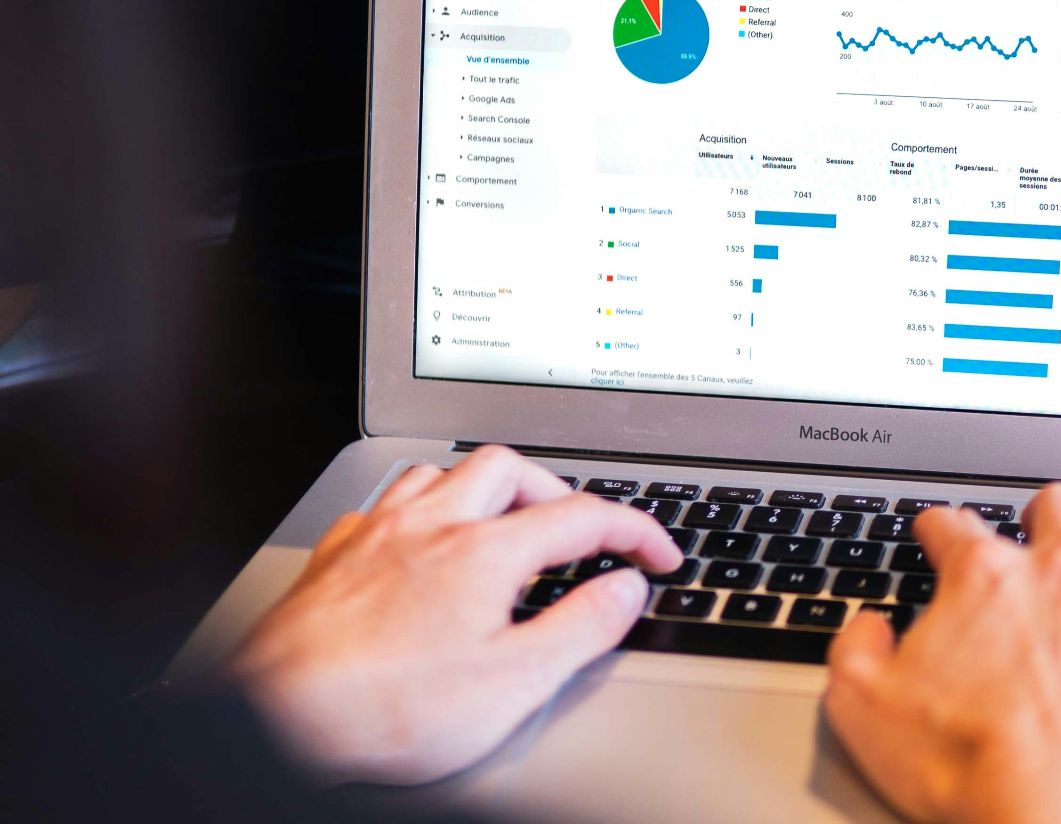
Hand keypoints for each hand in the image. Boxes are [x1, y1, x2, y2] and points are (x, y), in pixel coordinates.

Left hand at [226, 445, 681, 783]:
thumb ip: (580, 627)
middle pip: (508, 468)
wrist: (276, 720)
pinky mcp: (334, 557)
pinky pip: (385, 505)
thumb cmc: (383, 710)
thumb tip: (624, 588)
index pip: (582, 518)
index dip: (634, 532)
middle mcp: (430, 526)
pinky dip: (420, 512)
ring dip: (483, 488)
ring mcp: (376, 536)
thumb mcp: (512, 684)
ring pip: (440, 472)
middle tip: (579, 531)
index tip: (657, 555)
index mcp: (483, 552)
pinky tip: (419, 544)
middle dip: (555, 490)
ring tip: (502, 523)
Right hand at [824, 483, 1060, 823]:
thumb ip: (855, 649)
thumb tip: (869, 628)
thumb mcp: (863, 707)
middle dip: (1045, 512)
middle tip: (1037, 531)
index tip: (936, 534)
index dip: (938, 527)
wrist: (1056, 817)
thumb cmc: (966, 766)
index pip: (953, 524)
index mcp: (984, 579)